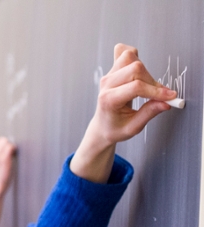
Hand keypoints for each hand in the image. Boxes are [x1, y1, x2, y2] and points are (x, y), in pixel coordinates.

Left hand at [71, 44, 175, 181]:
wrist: (102, 127)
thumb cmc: (115, 128)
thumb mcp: (133, 128)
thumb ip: (149, 113)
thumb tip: (166, 102)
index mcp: (109, 100)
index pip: (136, 87)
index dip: (156, 91)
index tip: (169, 96)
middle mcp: (107, 85)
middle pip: (135, 69)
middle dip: (152, 81)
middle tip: (160, 94)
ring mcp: (108, 76)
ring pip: (130, 57)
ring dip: (145, 70)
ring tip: (148, 85)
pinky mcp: (112, 71)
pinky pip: (123, 52)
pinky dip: (135, 55)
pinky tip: (140, 70)